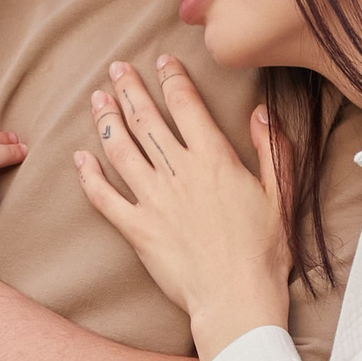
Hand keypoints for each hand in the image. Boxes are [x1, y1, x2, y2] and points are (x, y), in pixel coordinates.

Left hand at [75, 56, 290, 360]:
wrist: (237, 299)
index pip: (187, 106)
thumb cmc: (264, 252)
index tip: (161, 61)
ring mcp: (154, 201)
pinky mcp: (137, 230)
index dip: (172, 79)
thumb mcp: (281, 195)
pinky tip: (80, 158)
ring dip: (106, 120)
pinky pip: (105, 198)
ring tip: (97, 99)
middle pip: (146, 120)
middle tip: (117, 68)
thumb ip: (272, 150)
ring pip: (121, 150)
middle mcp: (179, 174)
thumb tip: (262, 113)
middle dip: (129, 89)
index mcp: (214, 161)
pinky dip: (89, 176)